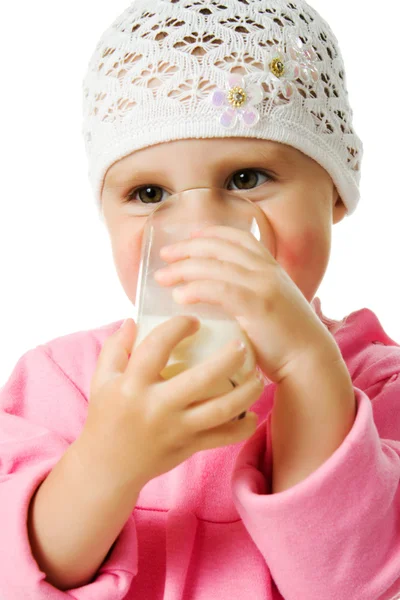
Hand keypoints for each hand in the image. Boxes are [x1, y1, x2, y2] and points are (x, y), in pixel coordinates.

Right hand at [85, 316, 262, 488]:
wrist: (107, 468)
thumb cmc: (105, 417)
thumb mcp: (101, 380)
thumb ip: (115, 347)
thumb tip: (132, 320)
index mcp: (132, 384)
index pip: (157, 346)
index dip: (178, 327)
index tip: (194, 320)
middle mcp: (156, 406)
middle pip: (201, 379)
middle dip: (227, 359)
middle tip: (242, 345)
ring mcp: (175, 429)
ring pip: (220, 410)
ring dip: (245, 393)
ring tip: (258, 377)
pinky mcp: (187, 447)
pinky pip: (222, 438)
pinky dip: (242, 428)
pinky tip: (253, 414)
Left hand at [155, 226, 341, 384]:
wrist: (310, 362)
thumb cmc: (286, 342)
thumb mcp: (270, 306)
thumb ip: (249, 295)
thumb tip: (217, 297)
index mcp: (271, 268)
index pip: (237, 237)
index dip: (210, 233)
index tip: (189, 238)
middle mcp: (267, 271)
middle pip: (219, 247)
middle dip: (187, 248)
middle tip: (164, 255)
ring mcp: (263, 285)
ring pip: (214, 266)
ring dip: (183, 269)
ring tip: (162, 278)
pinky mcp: (257, 305)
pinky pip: (218, 289)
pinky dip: (195, 289)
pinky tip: (180, 296)